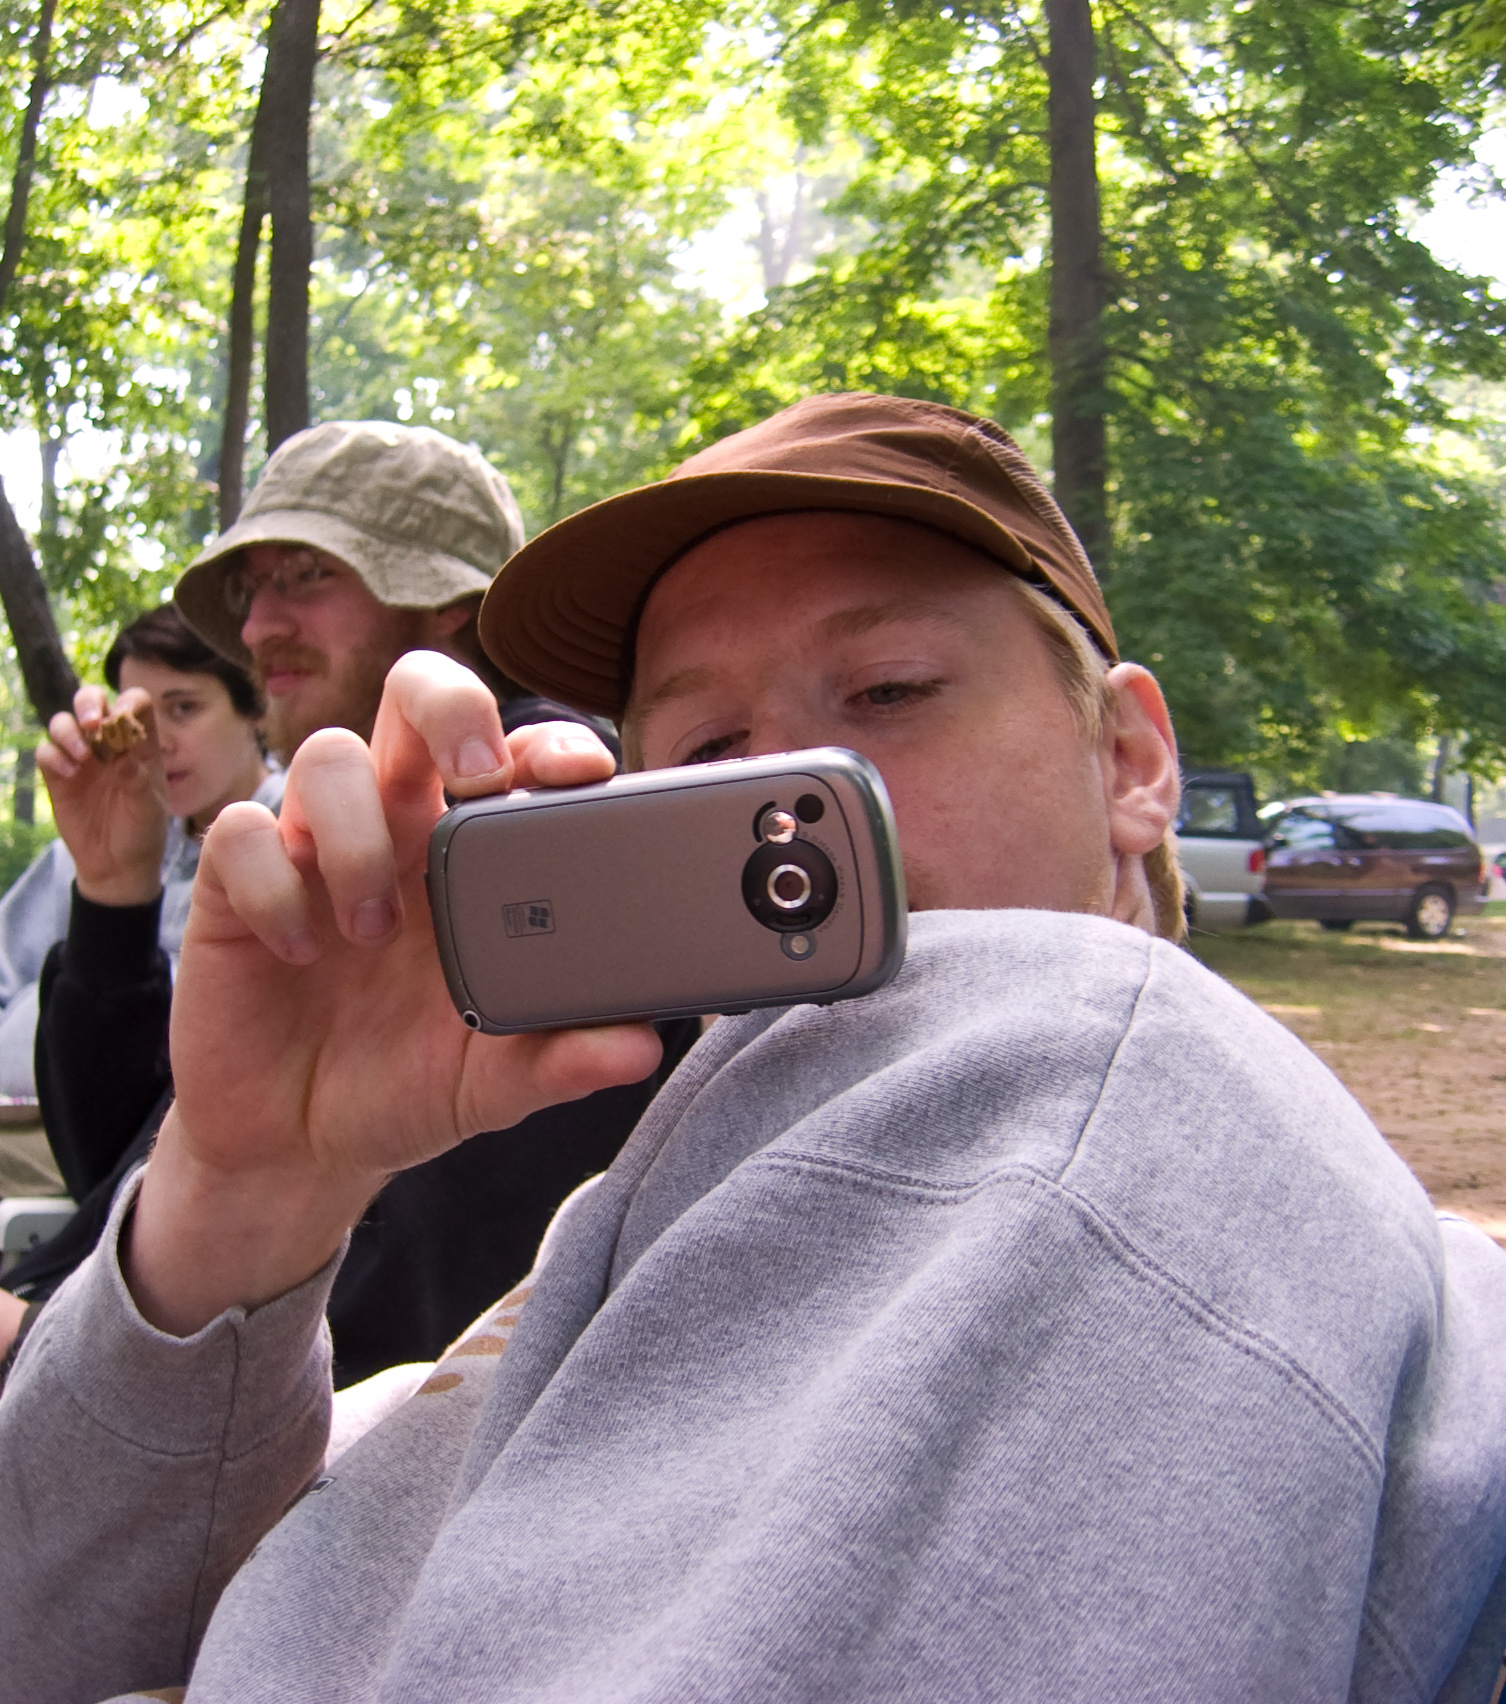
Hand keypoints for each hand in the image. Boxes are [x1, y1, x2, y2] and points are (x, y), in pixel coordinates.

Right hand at [37, 685, 167, 906]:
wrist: (117, 865)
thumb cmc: (142, 832)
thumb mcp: (148, 809)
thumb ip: (138, 782)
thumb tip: (123, 760)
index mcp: (140, 745)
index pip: (135, 704)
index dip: (128, 703)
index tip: (123, 720)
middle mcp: (108, 744)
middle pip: (92, 701)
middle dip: (89, 704)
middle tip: (93, 725)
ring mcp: (81, 758)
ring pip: (63, 722)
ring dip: (69, 732)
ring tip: (83, 757)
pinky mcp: (58, 776)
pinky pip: (46, 752)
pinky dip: (53, 756)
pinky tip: (69, 775)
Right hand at [126, 651, 661, 1333]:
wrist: (298, 1145)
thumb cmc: (406, 1085)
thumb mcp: (493, 1086)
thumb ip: (563, 1062)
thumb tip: (641, 1049)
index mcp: (472, 858)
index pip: (515, 754)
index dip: (550, 739)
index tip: (582, 774)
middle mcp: (397, 831)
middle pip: (416, 695)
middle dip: (449, 704)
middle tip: (474, 775)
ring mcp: (315, 850)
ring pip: (329, 755)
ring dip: (357, 834)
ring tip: (374, 932)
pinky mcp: (237, 887)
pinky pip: (241, 832)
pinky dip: (273, 885)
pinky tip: (299, 952)